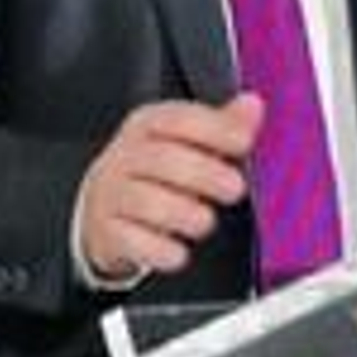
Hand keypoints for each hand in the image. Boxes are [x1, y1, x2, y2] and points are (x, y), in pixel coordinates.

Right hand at [77, 92, 262, 279]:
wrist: (103, 207)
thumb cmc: (155, 171)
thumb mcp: (186, 142)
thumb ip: (221, 125)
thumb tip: (253, 104)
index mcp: (146, 126)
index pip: (177, 118)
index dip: (214, 128)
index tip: (243, 142)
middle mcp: (125, 156)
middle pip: (163, 159)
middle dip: (206, 174)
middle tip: (235, 189)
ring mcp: (112, 193)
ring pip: (147, 202)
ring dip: (186, 215)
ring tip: (204, 221)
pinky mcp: (108, 231)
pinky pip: (133, 241)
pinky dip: (161, 250)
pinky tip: (179, 252)